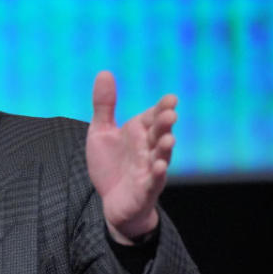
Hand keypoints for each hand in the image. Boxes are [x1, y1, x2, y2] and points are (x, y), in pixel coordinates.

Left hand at [86, 71, 176, 243]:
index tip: (171, 99)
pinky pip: (153, 182)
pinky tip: (159, 167)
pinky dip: (157, 175)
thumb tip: (104, 72)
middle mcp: (148, 149)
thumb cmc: (111, 165)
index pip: (153, 116)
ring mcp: (149, 169)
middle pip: (159, 134)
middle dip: (165, 125)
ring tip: (169, 140)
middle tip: (171, 115)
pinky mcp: (145, 190)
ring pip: (161, 157)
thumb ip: (104, 105)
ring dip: (165, 149)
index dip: (162, 108)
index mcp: (139, 132)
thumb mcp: (101, 132)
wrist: (111, 201)